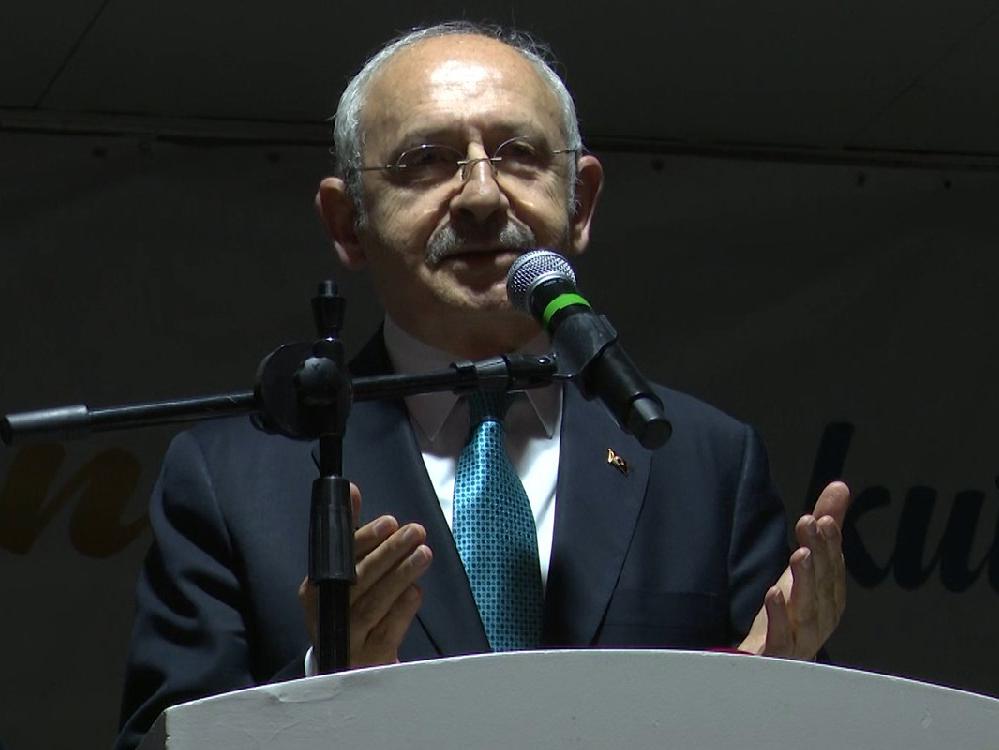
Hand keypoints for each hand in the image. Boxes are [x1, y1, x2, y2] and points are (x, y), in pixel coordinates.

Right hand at [298, 483, 431, 667]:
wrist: (346, 665)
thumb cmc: (347, 605)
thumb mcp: (343, 571)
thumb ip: (348, 532)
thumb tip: (350, 489)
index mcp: (315, 589)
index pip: (339, 560)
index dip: (365, 540)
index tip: (389, 522)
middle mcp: (327, 614)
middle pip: (359, 580)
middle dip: (389, 553)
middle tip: (416, 532)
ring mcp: (347, 639)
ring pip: (374, 604)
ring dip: (401, 576)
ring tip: (424, 553)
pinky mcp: (369, 659)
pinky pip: (388, 630)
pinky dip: (403, 610)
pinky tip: (417, 591)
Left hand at [739, 481, 850, 658]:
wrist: (771, 660)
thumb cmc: (793, 609)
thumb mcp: (808, 566)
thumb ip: (825, 527)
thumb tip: (840, 486)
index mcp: (830, 596)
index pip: (833, 566)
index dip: (830, 542)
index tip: (821, 517)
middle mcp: (822, 616)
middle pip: (823, 584)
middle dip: (820, 553)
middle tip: (810, 524)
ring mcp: (802, 637)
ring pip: (808, 609)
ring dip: (805, 580)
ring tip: (798, 554)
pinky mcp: (778, 654)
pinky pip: (782, 637)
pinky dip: (780, 616)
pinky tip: (774, 593)